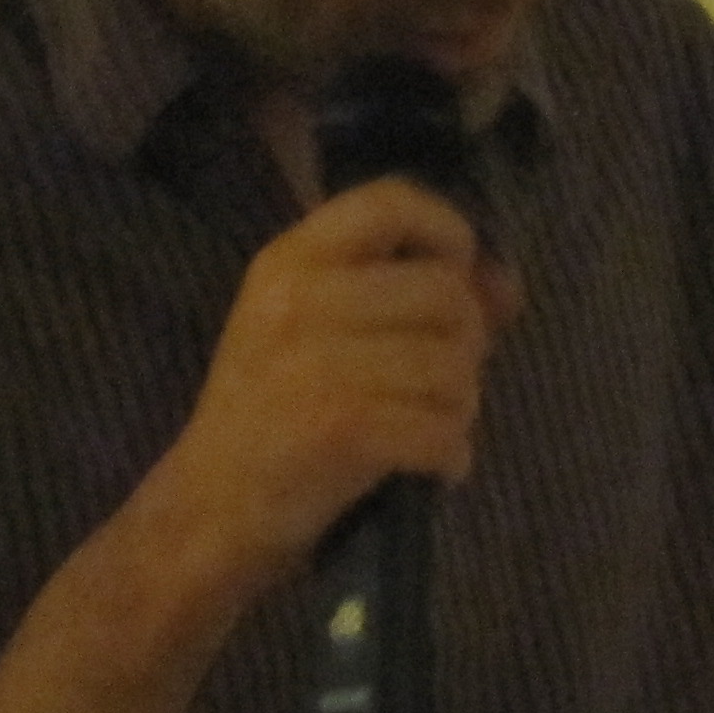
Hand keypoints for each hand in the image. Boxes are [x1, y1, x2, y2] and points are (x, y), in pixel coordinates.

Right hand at [154, 177, 523, 590]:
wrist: (207, 511)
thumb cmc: (270, 416)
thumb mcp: (316, 332)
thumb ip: (409, 295)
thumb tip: (506, 284)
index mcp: (289, 261)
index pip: (390, 201)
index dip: (447, 231)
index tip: (455, 277)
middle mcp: (299, 299)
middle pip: (445, 294)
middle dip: (465, 345)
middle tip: (437, 384)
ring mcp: (317, 364)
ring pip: (452, 367)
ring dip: (458, 408)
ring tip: (426, 427)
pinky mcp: (339, 429)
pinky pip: (443, 430)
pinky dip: (450, 456)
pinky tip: (428, 466)